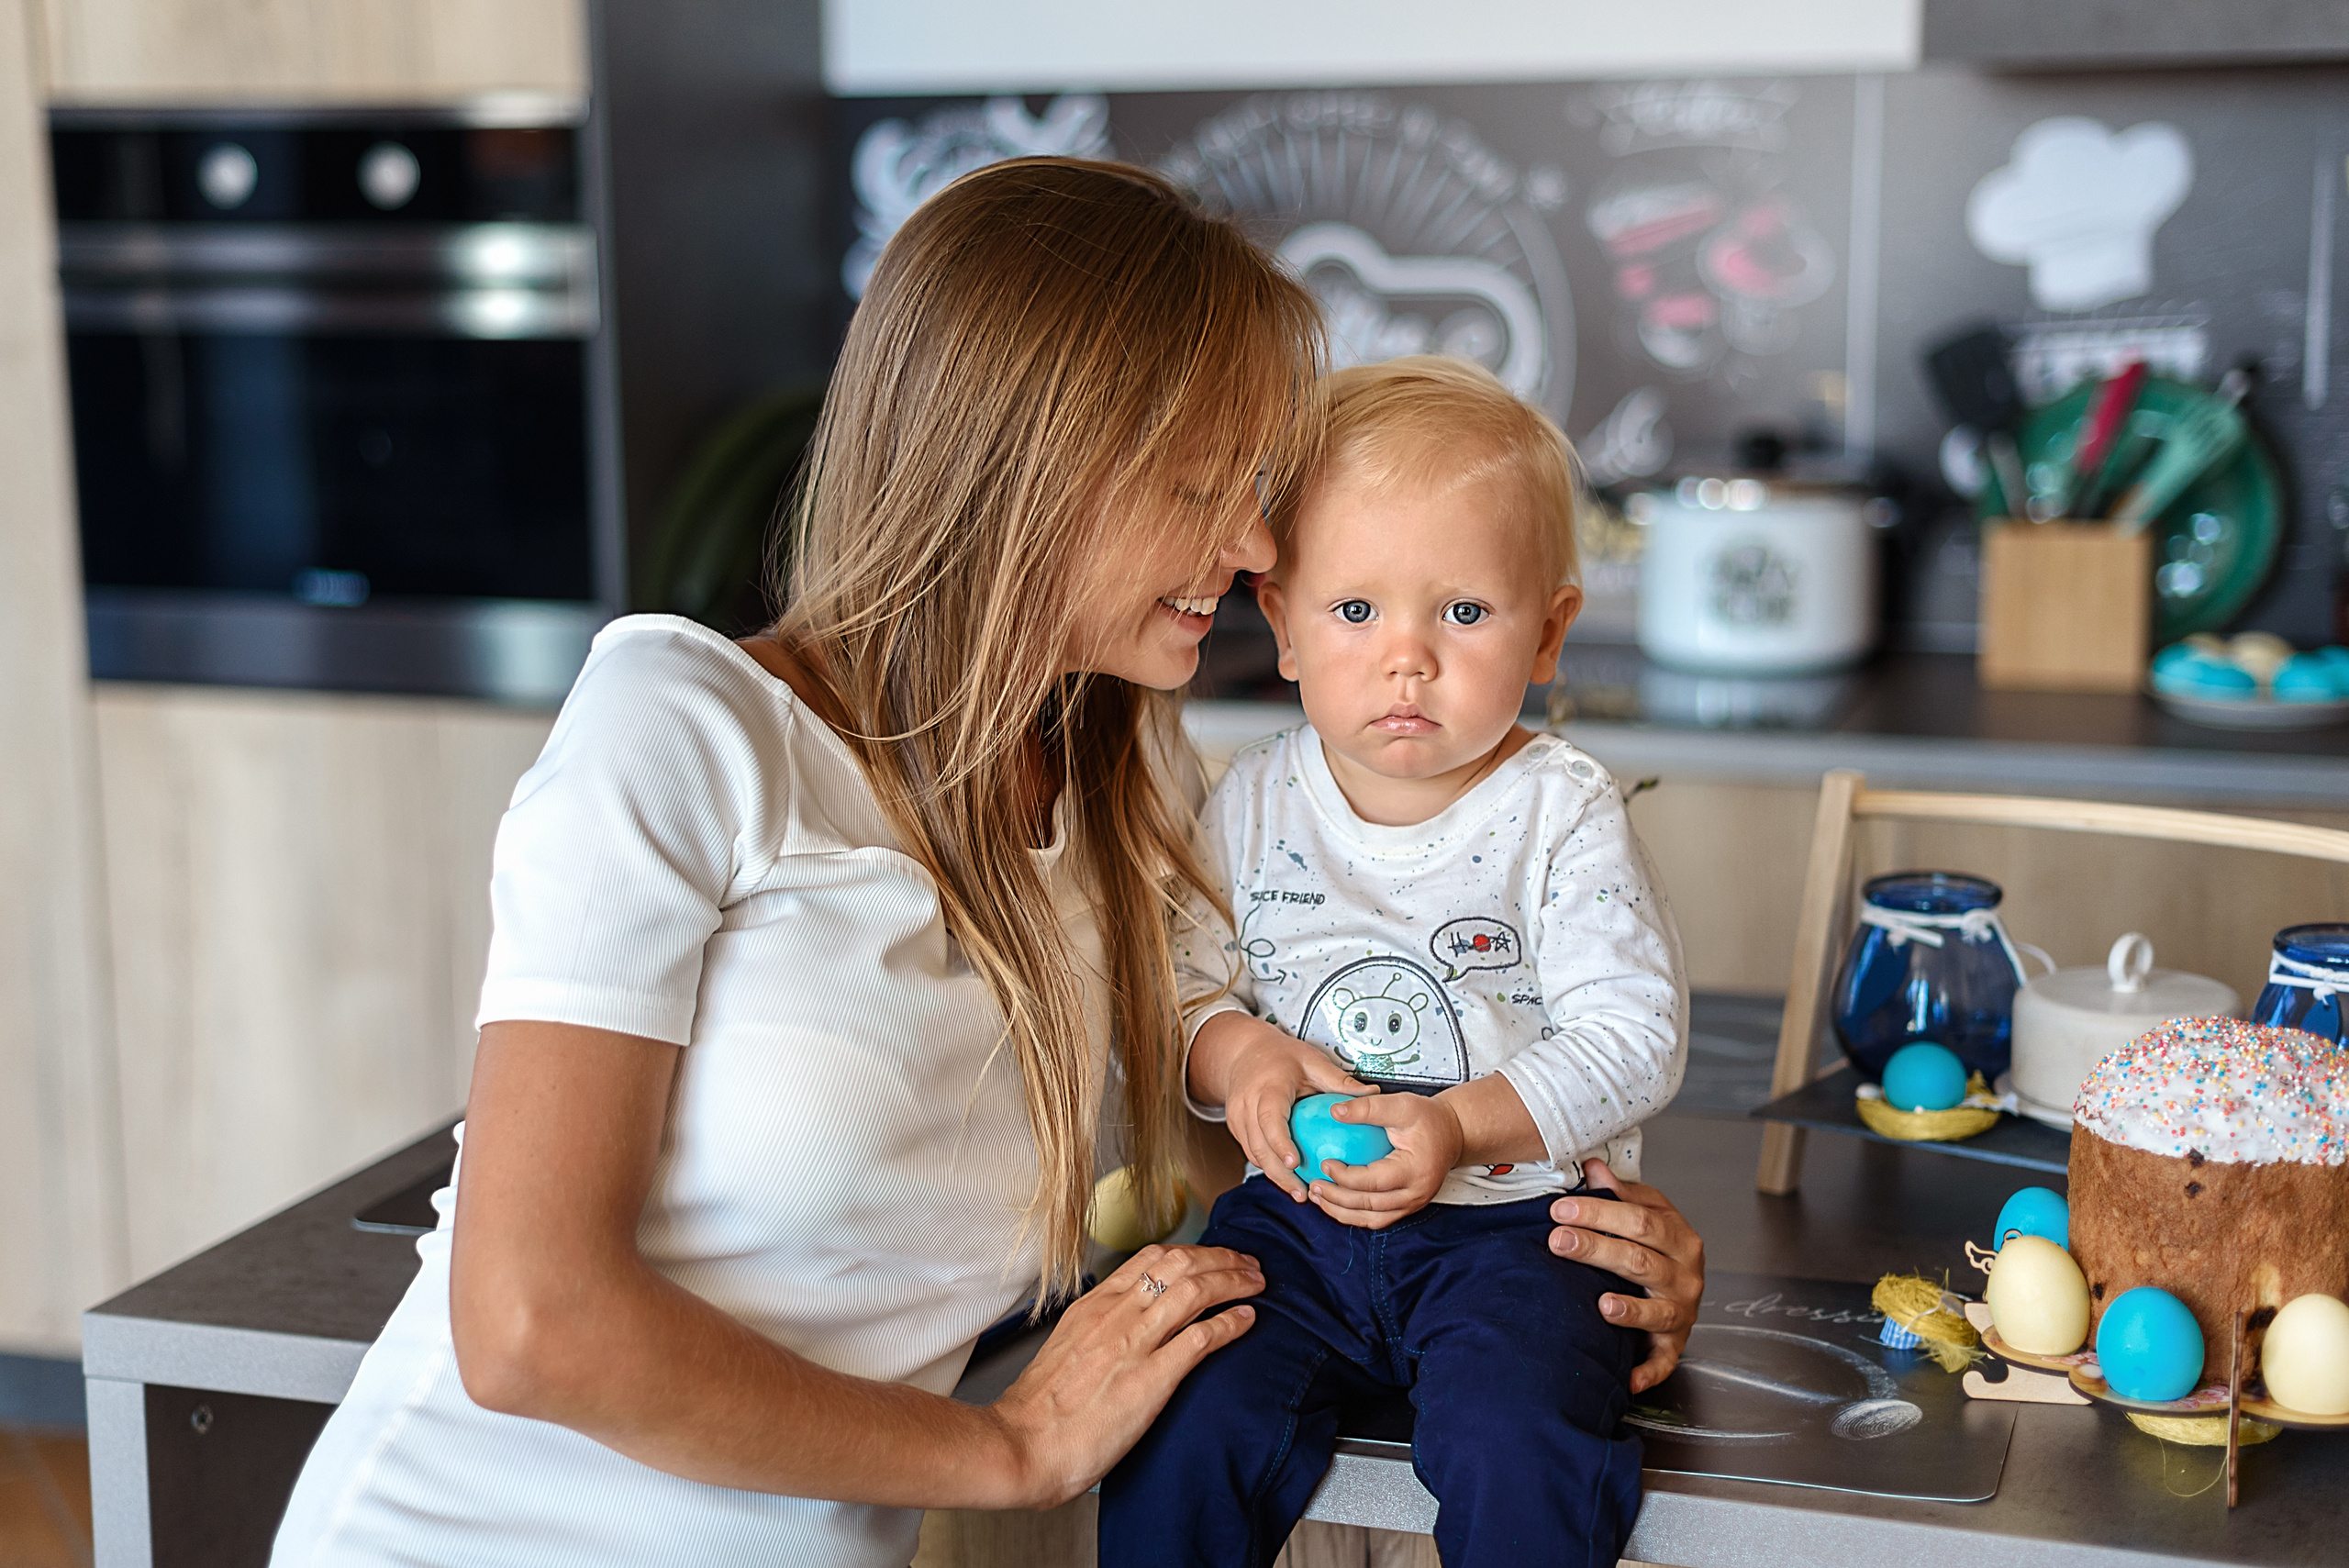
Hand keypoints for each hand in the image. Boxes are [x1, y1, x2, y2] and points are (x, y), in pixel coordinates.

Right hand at [988, 1244, 1264, 1506]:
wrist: (1022, 1443)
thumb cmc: (1040, 1409)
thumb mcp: (1067, 1346)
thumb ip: (1098, 1329)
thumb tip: (1125, 1327)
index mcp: (1095, 1304)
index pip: (1152, 1257)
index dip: (1192, 1252)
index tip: (1214, 1256)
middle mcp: (1116, 1313)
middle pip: (1181, 1263)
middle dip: (1221, 1258)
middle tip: (1247, 1264)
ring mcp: (1134, 1343)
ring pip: (1195, 1290)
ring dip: (1234, 1282)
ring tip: (1256, 1285)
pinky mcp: (1150, 1378)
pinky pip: (1200, 1337)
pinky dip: (1229, 1324)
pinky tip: (1246, 1321)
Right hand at [1191, 1012, 1370, 1201]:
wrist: (1243, 1052)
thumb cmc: (1281, 1056)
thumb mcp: (1312, 1061)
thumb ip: (1339, 1080)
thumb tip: (1372, 1095)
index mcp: (1267, 1087)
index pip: (1270, 1118)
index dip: (1280, 1142)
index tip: (1295, 1162)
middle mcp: (1247, 1104)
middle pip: (1259, 1145)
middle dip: (1279, 1174)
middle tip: (1302, 1193)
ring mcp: (1238, 1118)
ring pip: (1253, 1153)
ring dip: (1274, 1176)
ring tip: (1299, 1193)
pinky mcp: (1236, 1128)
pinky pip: (1252, 1151)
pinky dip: (1269, 1167)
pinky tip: (1289, 1179)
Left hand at [1304, 1092, 1462, 1229]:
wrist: (1454, 1134)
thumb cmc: (1428, 1118)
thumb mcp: (1402, 1105)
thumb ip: (1369, 1108)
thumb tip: (1335, 1111)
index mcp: (1415, 1171)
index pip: (1373, 1181)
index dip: (1345, 1177)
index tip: (1325, 1163)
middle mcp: (1416, 1194)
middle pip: (1369, 1205)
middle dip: (1337, 1199)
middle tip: (1313, 1186)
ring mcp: (1413, 1204)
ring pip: (1372, 1219)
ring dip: (1342, 1212)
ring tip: (1318, 1198)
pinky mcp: (1408, 1207)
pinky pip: (1378, 1218)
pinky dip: (1354, 1215)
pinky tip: (1335, 1203)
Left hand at [1549, 1159, 1704, 1394]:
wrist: (1683, 1288)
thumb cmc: (1657, 1246)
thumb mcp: (1644, 1212)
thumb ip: (1619, 1193)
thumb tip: (1593, 1166)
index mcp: (1678, 1236)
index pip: (1639, 1220)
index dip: (1599, 1213)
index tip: (1561, 1210)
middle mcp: (1685, 1274)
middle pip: (1641, 1260)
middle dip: (1598, 1250)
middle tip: (1560, 1242)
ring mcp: (1682, 1311)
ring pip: (1656, 1311)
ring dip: (1629, 1310)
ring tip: (1602, 1306)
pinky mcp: (1675, 1344)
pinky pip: (1664, 1361)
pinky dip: (1648, 1371)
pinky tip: (1629, 1378)